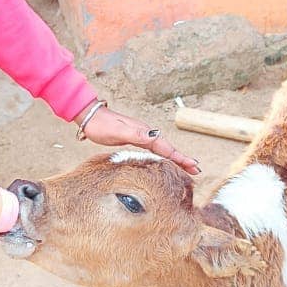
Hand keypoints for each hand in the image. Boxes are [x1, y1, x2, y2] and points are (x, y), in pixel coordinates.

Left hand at [79, 107, 199, 175]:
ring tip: (186, 167)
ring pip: (162, 149)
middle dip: (182, 159)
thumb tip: (156, 136)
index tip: (194, 166)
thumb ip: (137, 134)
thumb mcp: (120, 131)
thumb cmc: (102, 125)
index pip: (167, 148)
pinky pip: (154, 149)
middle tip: (196, 170)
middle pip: (168, 148)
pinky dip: (162, 156)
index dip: (180, 157)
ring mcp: (141, 136)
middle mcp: (145, 134)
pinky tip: (163, 160)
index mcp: (145, 133)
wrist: (90, 116)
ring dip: (174, 158)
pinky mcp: (135, 139)